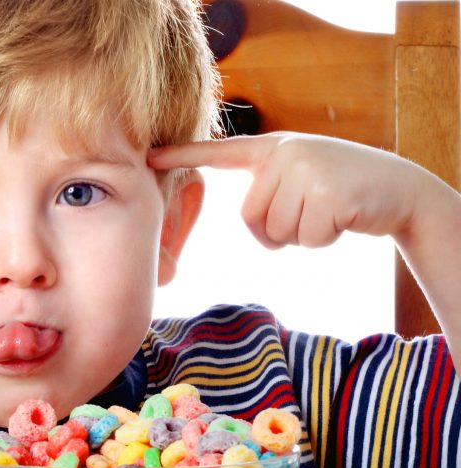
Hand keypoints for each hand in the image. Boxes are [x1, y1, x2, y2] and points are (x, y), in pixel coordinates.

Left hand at [148, 132, 442, 248]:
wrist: (398, 189)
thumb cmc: (340, 190)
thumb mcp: (301, 177)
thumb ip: (269, 188)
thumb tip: (252, 223)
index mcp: (272, 149)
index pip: (220, 153)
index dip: (184, 155)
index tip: (149, 156)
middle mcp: (284, 153)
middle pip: (251, 219)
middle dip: (279, 230)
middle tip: (312, 210)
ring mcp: (306, 170)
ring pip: (276, 233)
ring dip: (303, 235)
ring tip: (329, 210)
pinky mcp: (326, 194)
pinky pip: (303, 239)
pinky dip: (323, 239)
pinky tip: (343, 217)